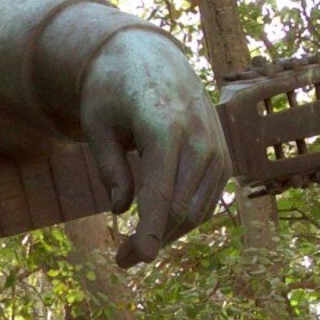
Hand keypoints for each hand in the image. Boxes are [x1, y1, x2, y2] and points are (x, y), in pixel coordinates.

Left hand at [79, 34, 229, 265]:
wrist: (151, 59)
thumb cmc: (113, 92)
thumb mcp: (96, 126)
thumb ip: (108, 168)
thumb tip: (121, 210)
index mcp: (165, 127)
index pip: (161, 191)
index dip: (150, 230)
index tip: (140, 259)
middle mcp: (199, 138)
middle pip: (180, 209)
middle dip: (151, 241)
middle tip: (121, 260)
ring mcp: (217, 148)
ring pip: (197, 212)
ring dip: (167, 235)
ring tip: (133, 247)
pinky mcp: (223, 158)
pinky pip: (206, 202)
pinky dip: (183, 220)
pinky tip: (158, 225)